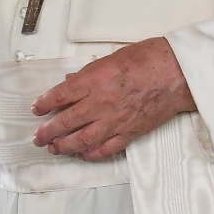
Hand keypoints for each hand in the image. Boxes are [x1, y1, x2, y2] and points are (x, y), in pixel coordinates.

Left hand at [32, 37, 194, 159]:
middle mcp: (100, 103)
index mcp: (93, 81)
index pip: (60, 96)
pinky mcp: (130, 132)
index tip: (37, 109)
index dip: (44, 104)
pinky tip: (82, 154)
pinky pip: (107, 148)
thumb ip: (87, 73)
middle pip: (66, 122)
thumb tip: (70, 81)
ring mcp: (115, 120)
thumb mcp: (110, 58)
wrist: (176, 73)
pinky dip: (92, 154)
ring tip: (54, 148)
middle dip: (48, 132)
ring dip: (65, 146)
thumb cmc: (146, 59)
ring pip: (83, 140)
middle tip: (38, 137)